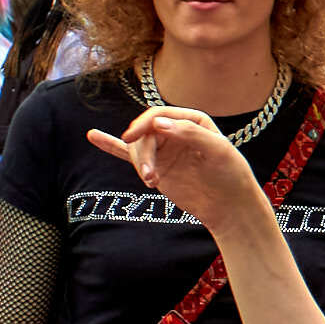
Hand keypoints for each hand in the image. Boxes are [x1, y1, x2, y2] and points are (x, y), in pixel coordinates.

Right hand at [87, 106, 266, 232]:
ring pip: (137, 148)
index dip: (144, 125)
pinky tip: (93, 136)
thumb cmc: (231, 176)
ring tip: (150, 182)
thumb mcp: (219, 150)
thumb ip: (190, 133)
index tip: (133, 138)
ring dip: (138, 163)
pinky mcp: (157, 167)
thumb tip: (158, 123)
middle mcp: (176, 131)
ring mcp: (165, 150)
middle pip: (144, 133)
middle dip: (142, 152)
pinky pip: (129, 154)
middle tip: (148, 176)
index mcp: (192, 120)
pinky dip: (111, 146)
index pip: (158, 116)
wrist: (230, 207)